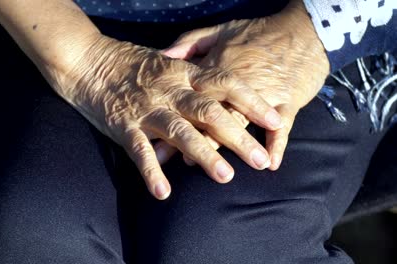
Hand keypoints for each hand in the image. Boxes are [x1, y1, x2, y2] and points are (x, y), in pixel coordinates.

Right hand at [48, 34, 283, 199]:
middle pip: (209, 113)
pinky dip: (151, 171)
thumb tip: (224, 91)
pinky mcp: (123, 126)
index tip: (276, 121)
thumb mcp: (166, 59)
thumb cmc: (130, 62)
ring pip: (180, 132)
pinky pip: (139, 151)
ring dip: (204, 155)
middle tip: (259, 161)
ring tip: (225, 177)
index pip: (225, 84)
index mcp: (183, 73)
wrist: (87, 59)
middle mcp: (169, 91)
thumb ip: (193, 74)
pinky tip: (163, 192)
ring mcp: (147, 109)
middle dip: (237, 137)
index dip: (252, 102)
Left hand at [158, 0, 329, 169]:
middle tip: (183, 160)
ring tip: (218, 169)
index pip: (191, 96)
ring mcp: (264, 92)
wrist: (303, 29)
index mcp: (217, 66)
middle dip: (196, 139)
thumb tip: (163, 55)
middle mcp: (237, 82)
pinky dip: (277, 143)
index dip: (176, 118)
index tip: (160, 139)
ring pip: (243, 121)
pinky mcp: (289, 99)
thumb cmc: (259, 31)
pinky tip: (272, 164)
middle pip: (213, 114)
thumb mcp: (220, 30)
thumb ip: (190, 42)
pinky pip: (283, 125)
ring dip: (229, 146)